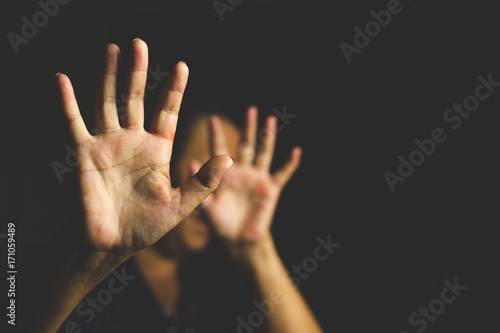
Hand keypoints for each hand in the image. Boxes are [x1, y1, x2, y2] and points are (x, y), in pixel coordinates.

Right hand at [56, 39, 231, 259]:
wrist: (112, 244)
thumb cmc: (146, 227)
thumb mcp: (181, 205)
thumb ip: (203, 182)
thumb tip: (229, 158)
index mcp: (157, 150)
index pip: (168, 112)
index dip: (174, 90)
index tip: (183, 66)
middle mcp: (133, 142)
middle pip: (137, 98)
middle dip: (139, 72)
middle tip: (140, 44)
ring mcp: (108, 144)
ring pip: (108, 102)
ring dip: (108, 76)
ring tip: (112, 49)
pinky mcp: (84, 153)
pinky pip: (73, 123)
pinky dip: (66, 102)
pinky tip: (62, 80)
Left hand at [191, 107, 300, 243]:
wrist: (238, 241)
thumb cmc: (219, 224)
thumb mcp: (206, 206)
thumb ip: (200, 186)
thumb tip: (190, 162)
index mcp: (225, 174)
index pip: (219, 150)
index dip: (216, 135)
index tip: (211, 119)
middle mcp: (242, 172)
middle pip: (246, 145)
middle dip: (248, 128)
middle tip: (250, 110)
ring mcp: (257, 179)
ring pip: (264, 153)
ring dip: (268, 138)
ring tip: (271, 120)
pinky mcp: (271, 189)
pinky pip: (282, 174)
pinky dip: (290, 164)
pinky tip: (296, 152)